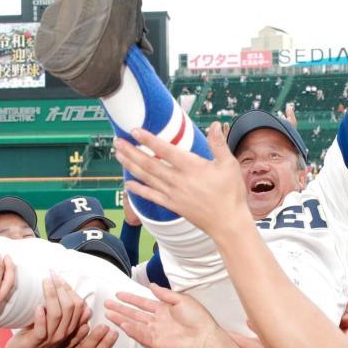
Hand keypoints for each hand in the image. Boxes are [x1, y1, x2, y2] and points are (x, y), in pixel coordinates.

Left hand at [5, 276, 89, 347]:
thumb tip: (58, 282)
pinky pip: (42, 329)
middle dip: (61, 288)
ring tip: (45, 283)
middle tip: (51, 276)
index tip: (58, 276)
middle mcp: (63, 332)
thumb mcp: (49, 319)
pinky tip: (38, 306)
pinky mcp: (37, 342)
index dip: (69, 289)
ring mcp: (51, 338)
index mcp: (69, 326)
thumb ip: (57, 306)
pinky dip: (41, 316)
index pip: (78, 305)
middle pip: (70, 307)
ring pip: (57, 315)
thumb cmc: (33, 333)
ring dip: (52, 296)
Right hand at [105, 284, 218, 347]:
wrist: (204, 336)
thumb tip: (151, 285)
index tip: (118, 294)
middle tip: (107, 304)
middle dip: (121, 308)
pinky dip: (131, 330)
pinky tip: (122, 324)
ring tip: (108, 314)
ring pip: (134, 324)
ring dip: (121, 319)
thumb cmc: (197, 317)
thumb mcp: (181, 299)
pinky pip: (141, 335)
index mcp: (163, 308)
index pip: (142, 302)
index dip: (130, 298)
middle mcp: (156, 319)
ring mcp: (155, 331)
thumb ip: (165, 294)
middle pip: (134, 313)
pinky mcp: (156, 342)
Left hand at [114, 122, 249, 238]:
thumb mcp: (229, 164)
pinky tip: (127, 184)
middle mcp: (178, 180)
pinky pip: (151, 197)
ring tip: (118, 155)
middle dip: (131, 151)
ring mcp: (173, 194)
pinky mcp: (172, 206)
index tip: (135, 130)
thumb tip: (213, 124)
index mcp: (192, 167)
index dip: (148, 139)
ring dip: (131, 166)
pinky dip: (138, 191)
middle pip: (149, 164)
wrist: (228, 222)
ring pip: (147, 178)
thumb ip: (218, 143)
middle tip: (117, 140)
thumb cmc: (230, 193)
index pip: (165, 150)